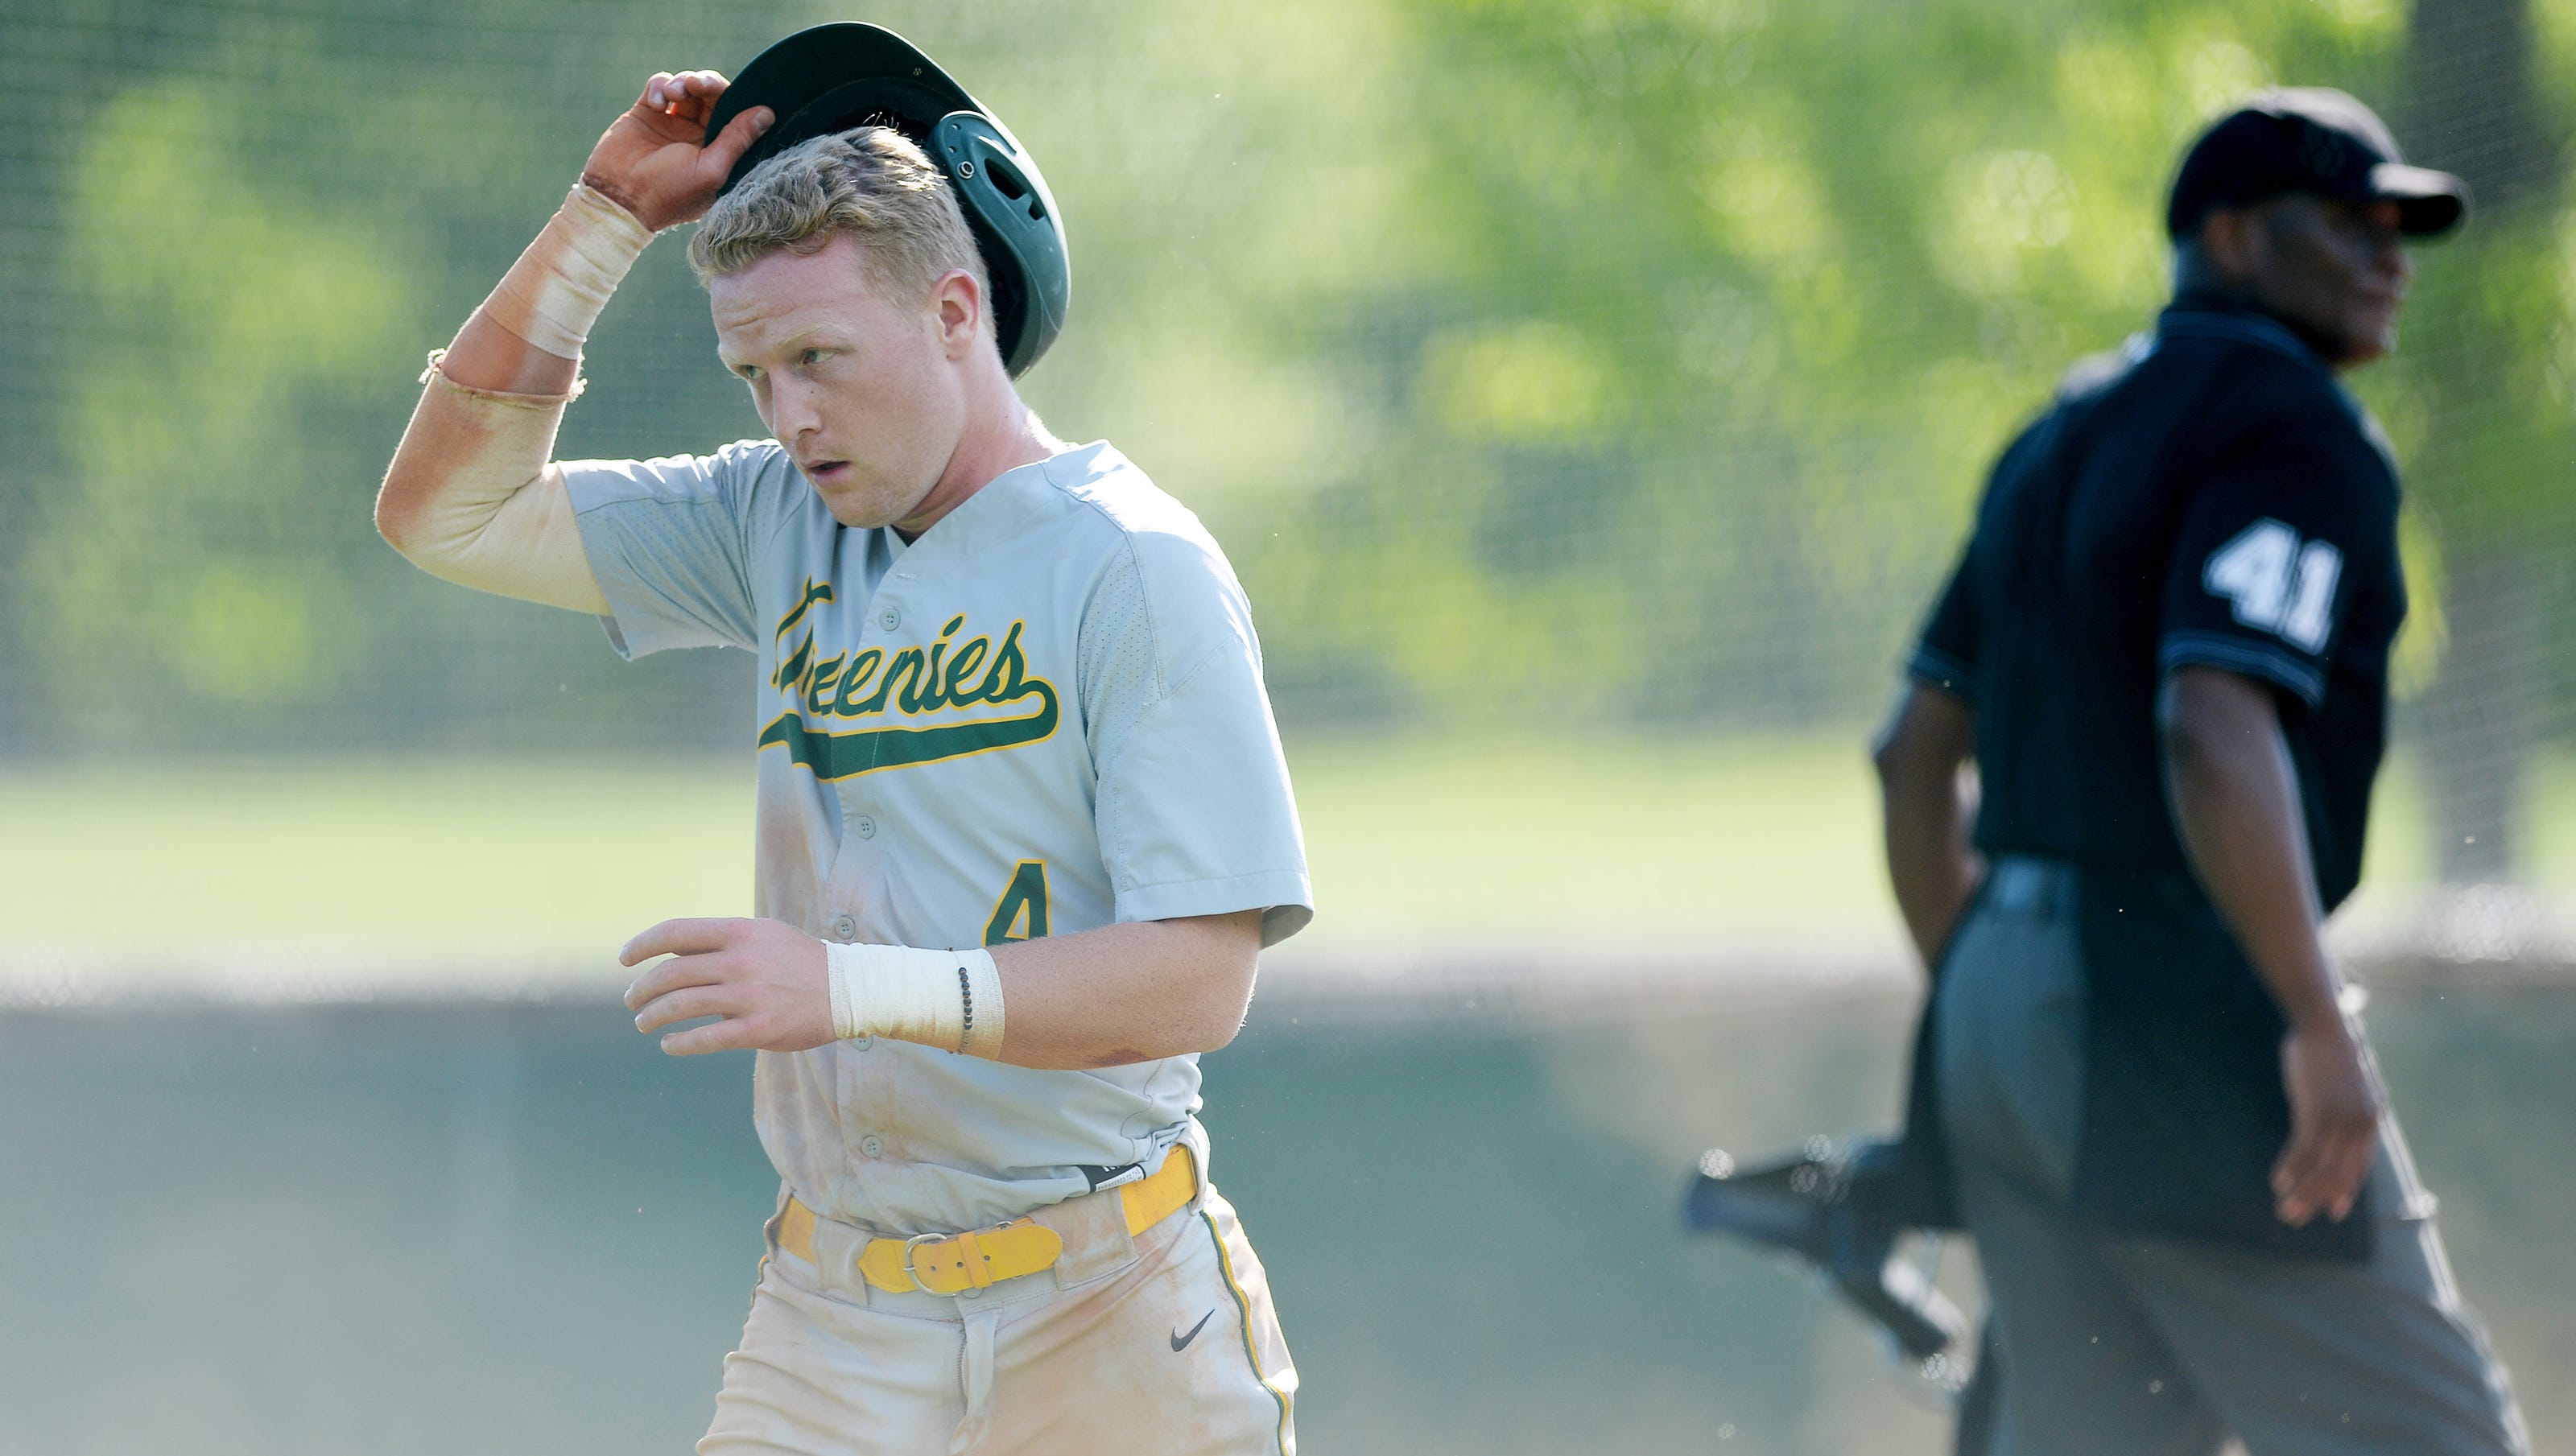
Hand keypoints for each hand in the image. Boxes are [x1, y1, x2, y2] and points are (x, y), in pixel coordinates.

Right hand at [579, 71, 773, 231]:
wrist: (617, 197)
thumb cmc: (669, 192)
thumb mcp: (712, 169)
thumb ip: (738, 139)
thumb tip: (768, 113)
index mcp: (718, 151)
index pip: (733, 114)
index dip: (732, 97)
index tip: (724, 92)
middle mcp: (696, 135)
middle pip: (711, 95)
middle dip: (706, 83)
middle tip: (695, 84)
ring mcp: (670, 123)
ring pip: (686, 86)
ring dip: (683, 82)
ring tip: (674, 93)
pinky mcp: (645, 113)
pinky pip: (659, 85)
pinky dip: (660, 86)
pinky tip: (656, 103)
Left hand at [622, 916, 831, 1054]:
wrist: (847, 989)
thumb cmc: (798, 961)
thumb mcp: (762, 935)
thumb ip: (719, 942)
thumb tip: (669, 951)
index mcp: (739, 932)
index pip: (675, 932)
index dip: (642, 945)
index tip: (624, 959)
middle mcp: (741, 961)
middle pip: (671, 974)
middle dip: (642, 989)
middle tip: (631, 1001)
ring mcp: (749, 996)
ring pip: (682, 1006)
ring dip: (653, 1016)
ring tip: (644, 1023)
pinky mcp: (759, 1028)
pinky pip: (706, 1038)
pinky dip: (679, 1043)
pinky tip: (669, 1045)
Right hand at [2271, 1014, 2382, 1225]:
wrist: (2324, 1025)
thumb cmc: (2330, 1052)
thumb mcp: (2346, 1087)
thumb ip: (2343, 1111)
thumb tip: (2331, 1127)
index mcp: (2371, 1119)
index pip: (2359, 1167)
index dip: (2345, 1191)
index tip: (2333, 1212)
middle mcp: (2359, 1124)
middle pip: (2338, 1173)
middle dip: (2316, 1199)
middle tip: (2296, 1218)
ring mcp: (2339, 1118)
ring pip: (2320, 1167)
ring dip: (2300, 1191)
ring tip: (2284, 1209)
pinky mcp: (2316, 1110)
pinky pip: (2303, 1149)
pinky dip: (2291, 1168)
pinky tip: (2278, 1182)